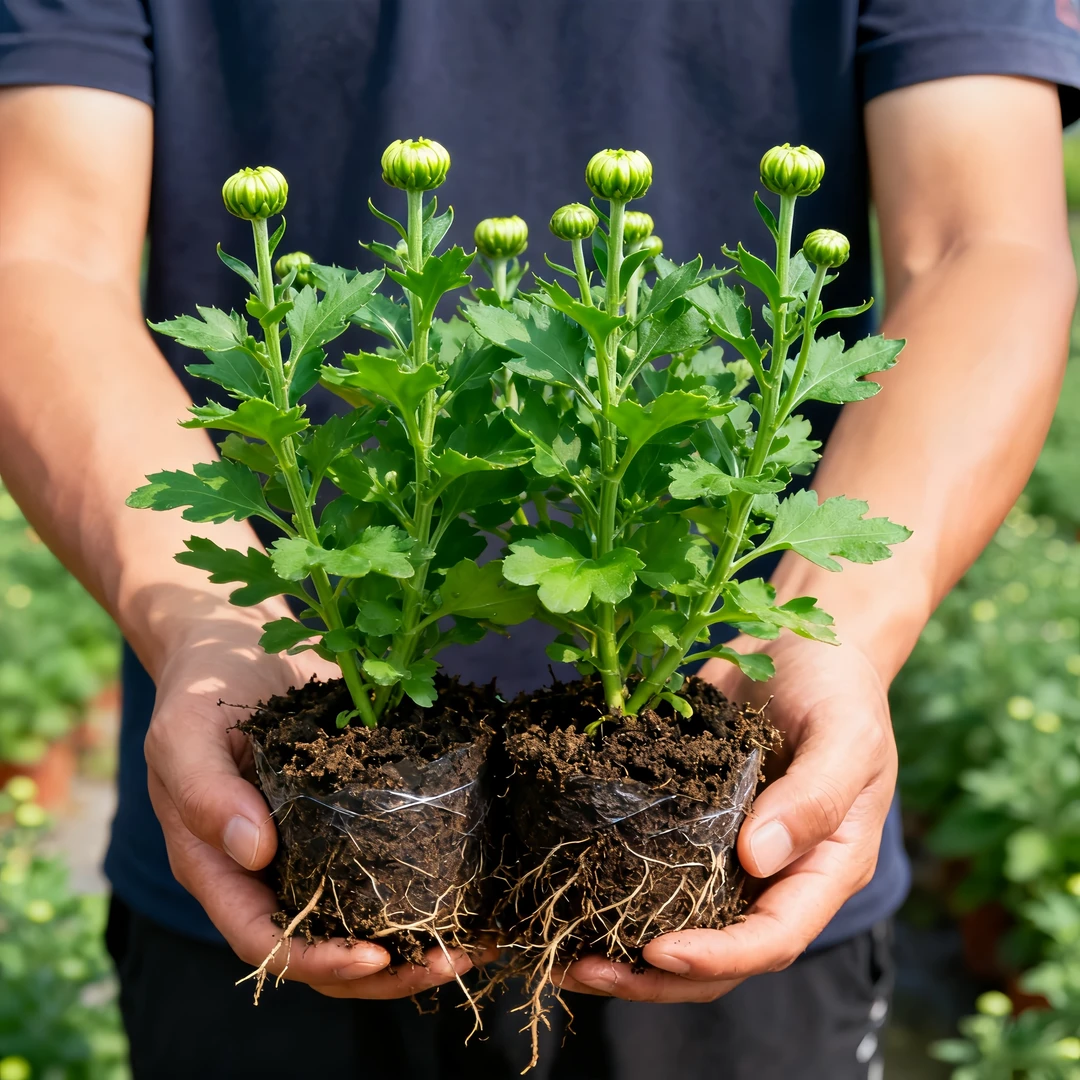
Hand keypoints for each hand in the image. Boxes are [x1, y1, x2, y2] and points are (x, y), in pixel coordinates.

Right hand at [142, 592, 480, 997]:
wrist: (237, 644)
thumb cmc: (202, 687)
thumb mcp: (186, 732)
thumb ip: (205, 791)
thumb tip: (254, 852)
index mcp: (220, 865)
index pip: (265, 939)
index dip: (317, 960)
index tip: (374, 957)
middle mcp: (268, 870)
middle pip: (324, 948)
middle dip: (387, 970)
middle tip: (452, 961)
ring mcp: (313, 846)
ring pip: (361, 919)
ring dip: (417, 941)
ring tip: (477, 942)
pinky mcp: (352, 816)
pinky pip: (385, 864)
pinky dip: (427, 884)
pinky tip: (476, 887)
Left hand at [558, 632, 896, 1000]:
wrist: (800, 646)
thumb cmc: (839, 689)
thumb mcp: (845, 736)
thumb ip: (813, 797)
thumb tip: (757, 859)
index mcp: (823, 867)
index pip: (772, 937)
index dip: (717, 956)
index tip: (658, 951)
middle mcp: (773, 873)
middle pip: (718, 951)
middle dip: (653, 974)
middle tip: (583, 969)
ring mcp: (727, 849)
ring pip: (679, 920)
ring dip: (624, 946)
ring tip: (563, 953)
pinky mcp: (690, 820)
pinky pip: (654, 866)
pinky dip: (614, 886)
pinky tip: (566, 888)